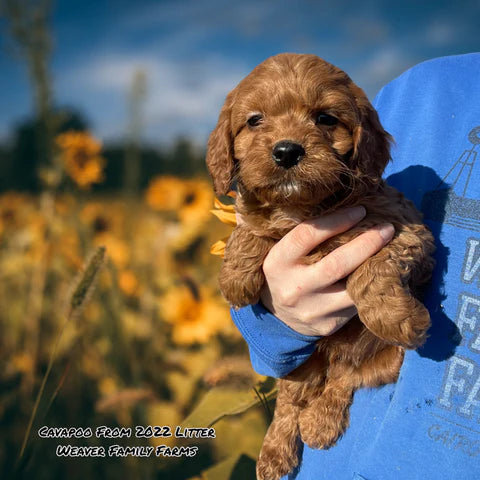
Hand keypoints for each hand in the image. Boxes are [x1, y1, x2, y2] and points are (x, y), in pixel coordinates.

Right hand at [258, 206, 394, 335]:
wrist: (277, 317)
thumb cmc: (286, 273)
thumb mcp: (284, 254)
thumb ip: (306, 237)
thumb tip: (347, 210)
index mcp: (277, 263)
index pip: (308, 235)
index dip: (337, 220)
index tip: (360, 210)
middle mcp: (293, 288)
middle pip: (336, 263)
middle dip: (366, 243)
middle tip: (386, 228)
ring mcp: (311, 310)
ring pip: (352, 289)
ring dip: (375, 268)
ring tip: (391, 251)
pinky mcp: (327, 325)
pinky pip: (355, 305)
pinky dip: (369, 288)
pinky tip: (379, 275)